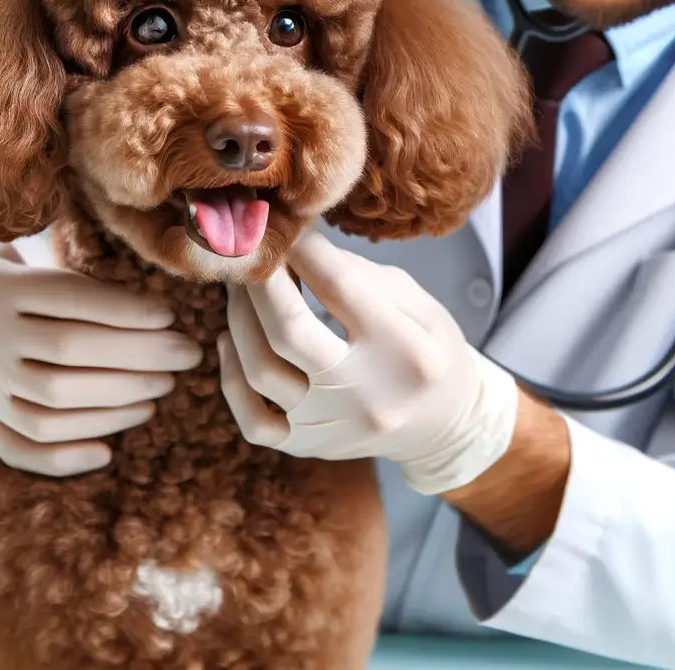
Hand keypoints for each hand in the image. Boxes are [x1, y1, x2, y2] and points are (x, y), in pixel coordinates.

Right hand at [0, 240, 200, 475]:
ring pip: (52, 406)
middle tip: (185, 355)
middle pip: (69, 353)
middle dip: (140, 356)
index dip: (126, 310)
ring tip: (159, 391)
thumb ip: (64, 274)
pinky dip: (68, 456)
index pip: (69, 299)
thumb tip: (147, 305)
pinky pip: (22, 449)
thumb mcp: (10, 254)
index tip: (170, 317)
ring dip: (117, 404)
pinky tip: (108, 450)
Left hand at [218, 229, 519, 494]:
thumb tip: (299, 246)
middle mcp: (367, 395)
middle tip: (249, 252)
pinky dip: (231, 377)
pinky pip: (252, 420)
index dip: (303, 250)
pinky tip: (231, 342)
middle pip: (288, 331)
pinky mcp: (309, 447)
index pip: (340, 287)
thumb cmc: (428, 351)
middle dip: (259, 281)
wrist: (443, 427)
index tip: (285, 227)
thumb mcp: (419, 303)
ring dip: (238, 318)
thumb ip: (362, 276)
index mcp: (405, 350)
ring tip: (239, 288)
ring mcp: (333, 426)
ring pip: (260, 371)